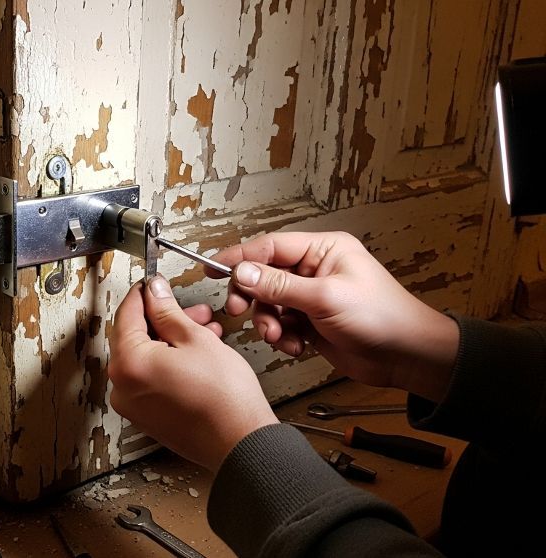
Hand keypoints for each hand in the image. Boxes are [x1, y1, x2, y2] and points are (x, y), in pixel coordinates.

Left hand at [108, 276, 277, 471]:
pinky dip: (169, 362)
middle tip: (188, 310)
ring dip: (170, 339)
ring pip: (145, 357)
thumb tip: (154, 292)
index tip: (155, 284)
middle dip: (163, 319)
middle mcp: (122, 387)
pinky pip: (151, 378)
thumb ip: (167, 311)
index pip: (126, 315)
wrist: (241, 443)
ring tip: (202, 331)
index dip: (144, 294)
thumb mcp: (195, 339)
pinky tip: (196, 353)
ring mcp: (133, 404)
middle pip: (134, 337)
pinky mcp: (147, 416)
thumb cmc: (224, 399)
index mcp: (128, 364)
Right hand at [213, 231, 457, 401]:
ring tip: (278, 337)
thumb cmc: (382, 318)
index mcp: (322, 250)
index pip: (269, 247)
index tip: (212, 269)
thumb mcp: (324, 298)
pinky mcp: (311, 322)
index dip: (238, 257)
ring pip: (268, 304)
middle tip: (237, 310)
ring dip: (267, 322)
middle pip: (263, 276)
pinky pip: (280, 324)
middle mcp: (314, 269)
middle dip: (250, 296)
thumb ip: (278, 285)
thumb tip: (241, 272)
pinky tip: (294, 346)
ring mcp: (311, 297)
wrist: (408, 357)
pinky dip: (280, 337)